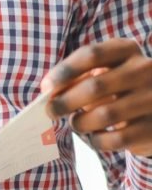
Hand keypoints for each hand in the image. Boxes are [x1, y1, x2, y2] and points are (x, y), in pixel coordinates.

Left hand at [41, 38, 151, 156]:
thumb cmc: (117, 86)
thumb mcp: (102, 72)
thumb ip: (77, 77)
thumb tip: (48, 91)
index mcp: (127, 49)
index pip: (91, 55)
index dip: (65, 71)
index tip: (46, 87)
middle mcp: (146, 70)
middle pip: (95, 86)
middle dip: (65, 101)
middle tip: (50, 111)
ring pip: (105, 115)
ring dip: (81, 122)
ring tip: (76, 123)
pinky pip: (116, 139)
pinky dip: (97, 140)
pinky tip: (94, 136)